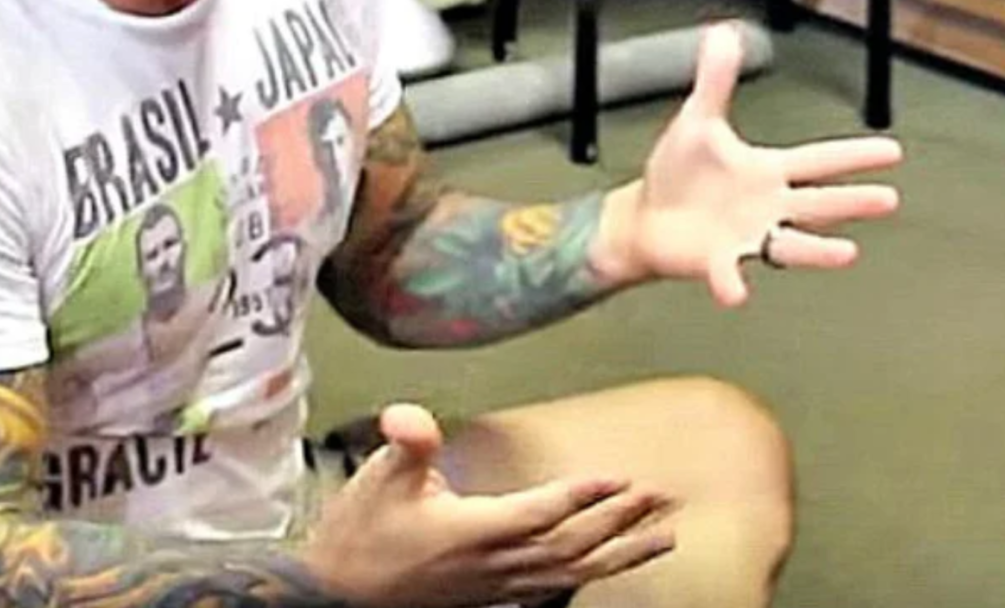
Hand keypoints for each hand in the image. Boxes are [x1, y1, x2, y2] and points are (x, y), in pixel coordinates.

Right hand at [302, 404, 675, 607]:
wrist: (340, 594)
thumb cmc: (360, 536)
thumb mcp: (378, 479)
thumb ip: (406, 444)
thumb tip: (407, 414)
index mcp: (473, 531)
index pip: (541, 512)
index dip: (583, 496)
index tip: (623, 478)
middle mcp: (495, 562)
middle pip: (573, 543)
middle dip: (621, 520)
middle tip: (663, 497)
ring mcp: (498, 585)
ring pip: (573, 572)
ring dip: (621, 553)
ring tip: (662, 536)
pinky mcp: (493, 597)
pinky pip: (555, 589)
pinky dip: (589, 577)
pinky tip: (607, 568)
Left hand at [591, 22, 902, 307]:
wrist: (647, 217)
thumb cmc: (680, 172)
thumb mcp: (699, 120)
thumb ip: (715, 80)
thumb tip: (723, 32)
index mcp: (768, 172)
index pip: (819, 160)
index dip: (853, 155)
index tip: (893, 150)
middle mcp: (768, 207)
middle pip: (818, 202)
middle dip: (852, 200)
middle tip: (888, 198)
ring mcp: (748, 236)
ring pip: (790, 244)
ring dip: (817, 250)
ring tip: (848, 253)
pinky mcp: (719, 260)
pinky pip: (729, 273)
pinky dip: (732, 282)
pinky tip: (736, 292)